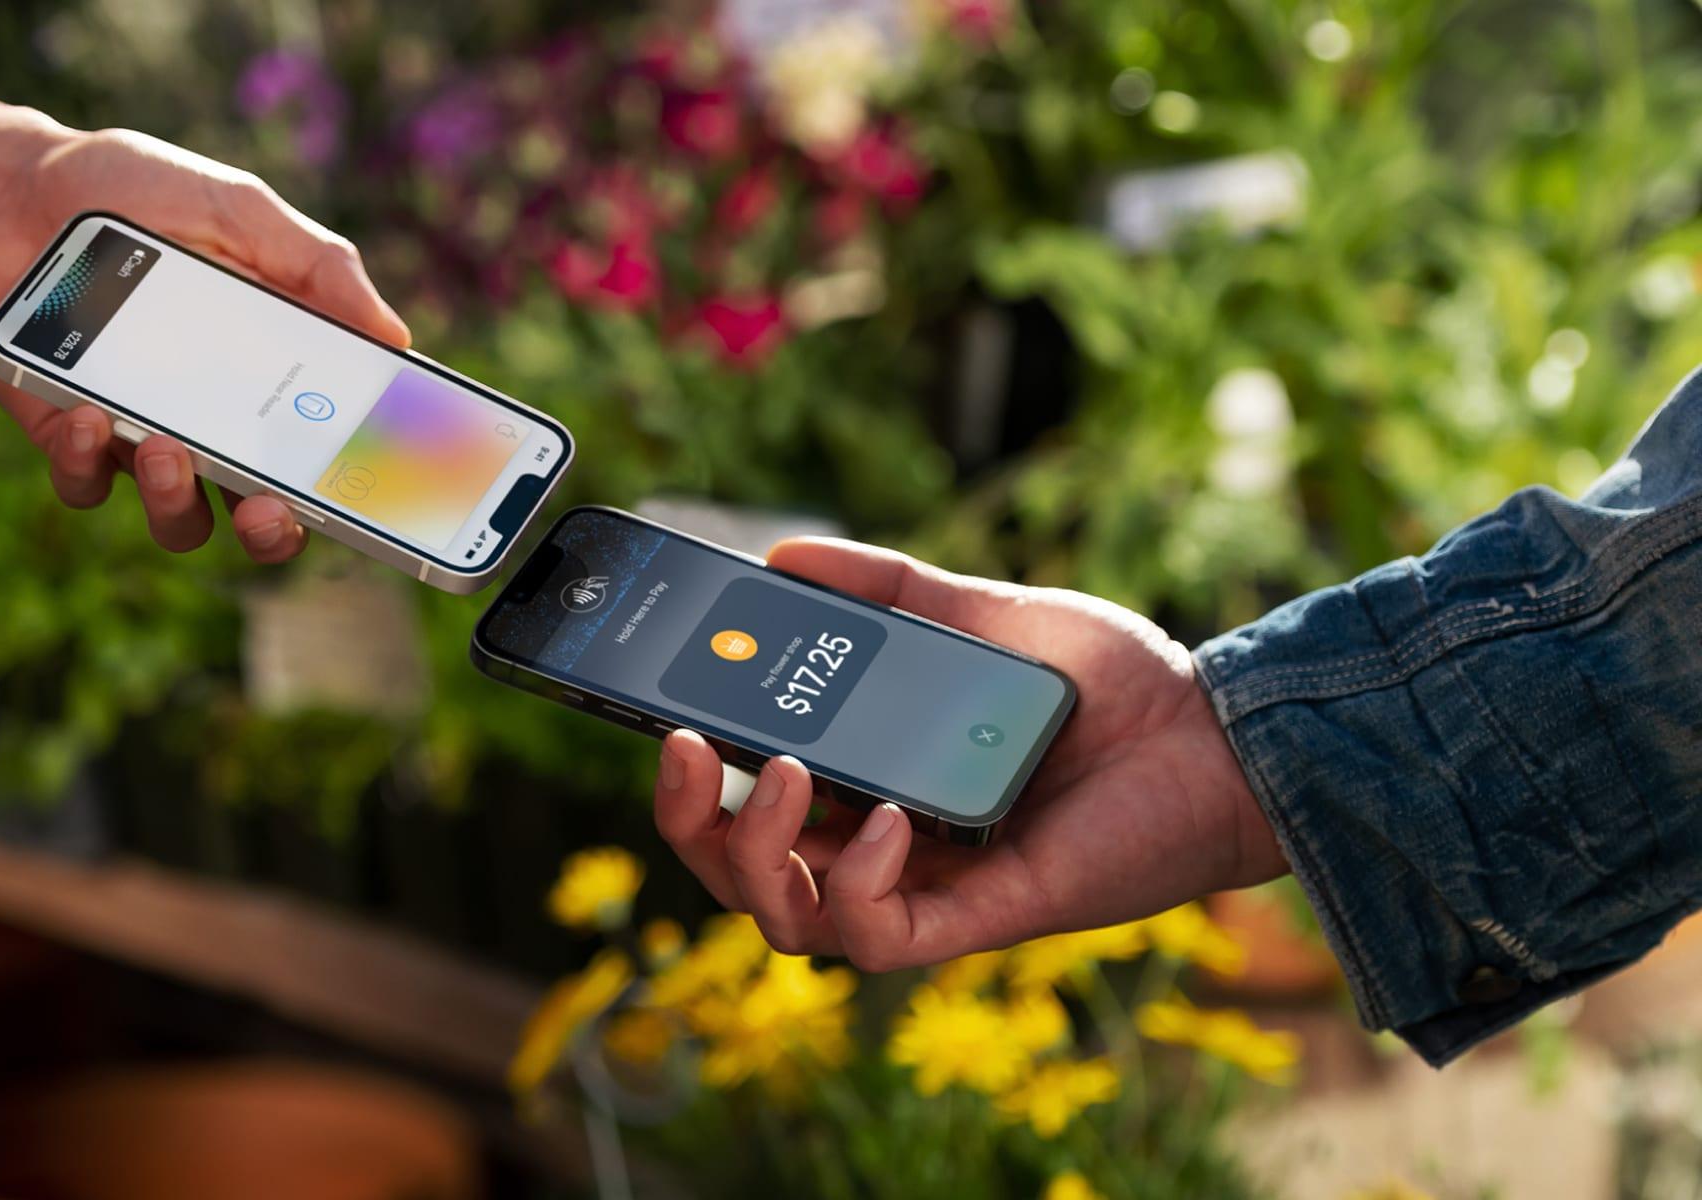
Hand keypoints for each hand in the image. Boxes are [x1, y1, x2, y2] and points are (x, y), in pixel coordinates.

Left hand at [0, 99, 411, 561]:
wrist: (17, 187)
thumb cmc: (138, 192)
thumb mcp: (240, 211)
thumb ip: (318, 265)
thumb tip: (397, 336)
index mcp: (268, 376)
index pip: (323, 454)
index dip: (351, 490)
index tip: (366, 494)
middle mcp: (211, 421)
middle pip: (260, 515)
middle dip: (271, 530)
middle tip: (266, 508)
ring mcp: (137, 434)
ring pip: (177, 516)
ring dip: (177, 500)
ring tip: (164, 449)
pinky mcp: (66, 434)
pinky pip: (85, 483)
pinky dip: (87, 462)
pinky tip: (84, 415)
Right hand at [651, 538, 1289, 969]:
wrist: (1219, 731)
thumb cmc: (1110, 686)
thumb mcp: (979, 616)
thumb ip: (885, 588)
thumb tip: (783, 554)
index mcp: (866, 784)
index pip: (746, 801)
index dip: (690, 776)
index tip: (663, 712)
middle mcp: (879, 847)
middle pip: (739, 874)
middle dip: (691, 822)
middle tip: (690, 750)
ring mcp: (923, 889)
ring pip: (786, 921)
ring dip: (756, 854)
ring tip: (785, 776)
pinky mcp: (977, 919)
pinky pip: (877, 937)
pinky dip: (853, 886)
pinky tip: (882, 824)